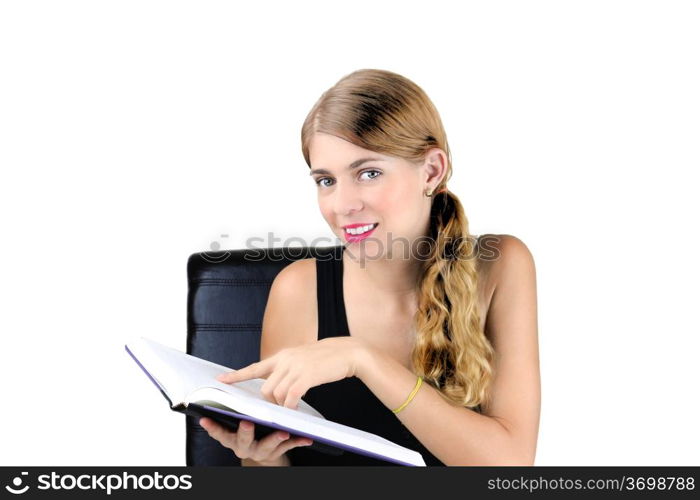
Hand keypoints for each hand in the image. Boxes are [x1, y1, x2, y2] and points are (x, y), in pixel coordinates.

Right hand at [198, 417, 312, 464]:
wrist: (266, 451)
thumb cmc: (251, 429)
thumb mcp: (240, 421)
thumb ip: (234, 409)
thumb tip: (219, 384)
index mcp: (232, 438)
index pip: (220, 433)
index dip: (212, 427)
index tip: (205, 419)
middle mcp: (244, 446)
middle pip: (243, 440)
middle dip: (245, 432)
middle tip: (247, 423)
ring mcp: (261, 451)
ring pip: (267, 446)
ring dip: (274, 438)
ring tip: (282, 432)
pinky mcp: (277, 452)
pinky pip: (288, 448)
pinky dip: (297, 441)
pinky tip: (306, 438)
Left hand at [216, 337, 365, 409]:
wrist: (348, 351)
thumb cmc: (326, 358)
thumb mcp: (302, 358)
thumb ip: (288, 368)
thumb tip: (278, 384)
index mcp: (282, 355)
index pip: (254, 367)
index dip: (236, 375)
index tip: (220, 380)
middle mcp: (286, 360)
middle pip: (266, 388)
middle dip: (269, 402)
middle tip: (278, 408)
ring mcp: (296, 367)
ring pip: (277, 394)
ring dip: (281, 406)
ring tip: (290, 409)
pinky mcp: (307, 376)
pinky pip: (291, 397)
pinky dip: (291, 407)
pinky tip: (295, 410)